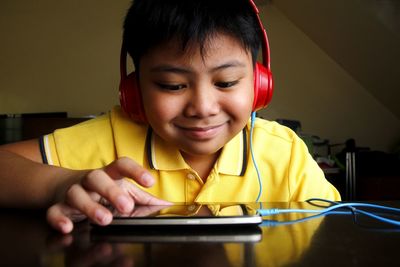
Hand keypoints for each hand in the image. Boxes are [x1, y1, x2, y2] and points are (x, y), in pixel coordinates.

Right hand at [46, 157, 169, 233]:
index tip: (150, 181)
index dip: (135, 171)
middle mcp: (90, 180)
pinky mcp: (58, 206)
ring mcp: (73, 191)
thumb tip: (167, 204)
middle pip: (97, 178)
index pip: (122, 165)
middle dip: (111, 191)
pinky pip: (54, 211)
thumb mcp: (123, 190)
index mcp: (110, 174)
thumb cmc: (100, 189)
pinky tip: (68, 227)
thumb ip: (144, 199)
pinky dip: (58, 219)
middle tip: (126, 206)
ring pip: (76, 194)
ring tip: (105, 220)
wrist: (63, 186)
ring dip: (90, 206)